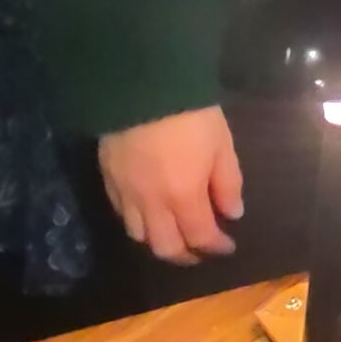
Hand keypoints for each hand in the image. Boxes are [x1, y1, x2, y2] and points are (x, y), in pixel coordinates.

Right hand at [96, 107, 242, 265]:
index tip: (227, 246)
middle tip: (199, 250)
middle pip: (164, 247)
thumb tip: (232, 214)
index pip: (200, 236)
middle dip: (185, 255)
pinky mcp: (108, 180)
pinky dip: (137, 222)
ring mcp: (126, 194)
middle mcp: (151, 204)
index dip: (215, 246)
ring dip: (158, 241)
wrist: (141, 86)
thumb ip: (227, 183)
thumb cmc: (190, 114)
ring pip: (138, 236)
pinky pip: (121, 214)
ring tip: (173, 234)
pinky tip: (147, 213)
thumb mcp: (221, 144)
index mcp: (183, 196)